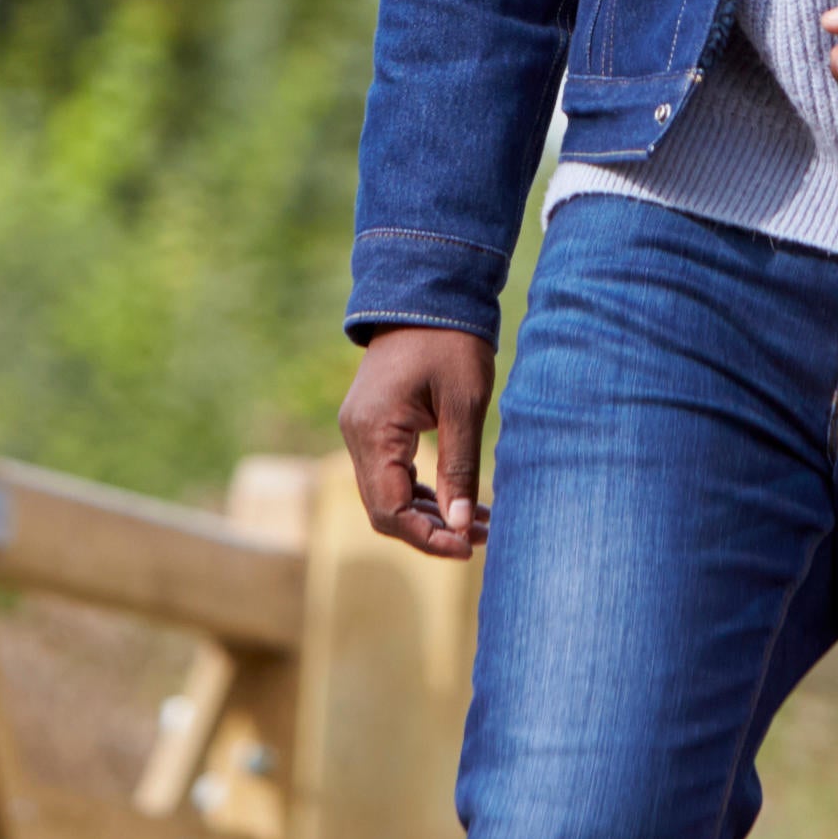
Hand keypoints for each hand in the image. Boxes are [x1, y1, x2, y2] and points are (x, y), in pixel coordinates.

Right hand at [339, 325, 493, 561]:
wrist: (429, 291)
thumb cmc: (451, 341)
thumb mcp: (464, 405)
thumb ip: (460, 466)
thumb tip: (461, 526)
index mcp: (373, 431)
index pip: (389, 510)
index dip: (427, 537)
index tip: (469, 547)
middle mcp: (356, 435)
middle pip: (384, 510)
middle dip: (431, 531)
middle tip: (481, 537)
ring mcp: (361, 430)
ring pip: (388, 495)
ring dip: (430, 514)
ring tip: (480, 524)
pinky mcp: (374, 425)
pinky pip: (392, 474)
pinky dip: (423, 492)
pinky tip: (461, 501)